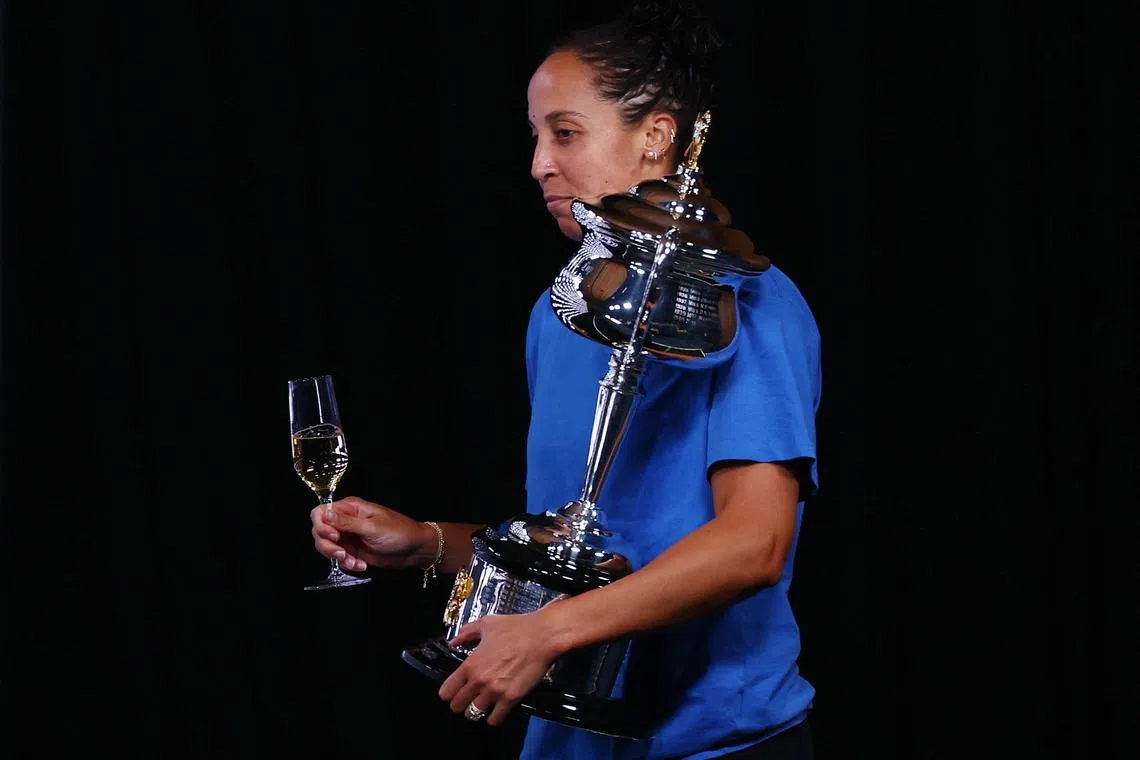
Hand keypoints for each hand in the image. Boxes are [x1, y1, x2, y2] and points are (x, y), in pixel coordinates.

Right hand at [310, 496, 435, 572]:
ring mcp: (348, 537)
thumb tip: (324, 514)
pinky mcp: (353, 551)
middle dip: (327, 546)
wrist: (414, 549)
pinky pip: (339, 559)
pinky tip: (362, 565)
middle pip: (319, 531)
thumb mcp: (372, 527)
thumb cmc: (398, 532)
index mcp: (350, 508)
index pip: (320, 512)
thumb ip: (347, 522)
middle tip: (342, 553)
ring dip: (337, 557)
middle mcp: (345, 521)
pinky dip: (347, 564)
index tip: (334, 537)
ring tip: (354, 562)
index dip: (321, 525)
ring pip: (326, 547)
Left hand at [438, 611, 564, 726]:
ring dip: (476, 710)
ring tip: (482, 705)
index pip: (446, 692)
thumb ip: (467, 633)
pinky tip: (496, 710)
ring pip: (474, 714)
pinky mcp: (511, 699)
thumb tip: (454, 641)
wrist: (543, 636)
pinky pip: (495, 719)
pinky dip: (494, 717)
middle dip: (461, 703)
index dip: (449, 692)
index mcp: (470, 665)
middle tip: (468, 699)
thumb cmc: (516, 628)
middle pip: (458, 706)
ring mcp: (495, 692)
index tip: (454, 691)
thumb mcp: (487, 624)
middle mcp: (479, 682)